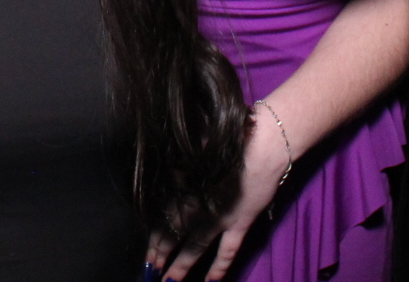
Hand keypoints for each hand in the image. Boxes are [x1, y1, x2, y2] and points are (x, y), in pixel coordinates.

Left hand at [145, 107, 294, 279]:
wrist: (262, 144)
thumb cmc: (227, 139)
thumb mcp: (194, 147)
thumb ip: (177, 165)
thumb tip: (163, 174)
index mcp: (184, 187)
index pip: (163, 217)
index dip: (154, 236)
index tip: (146, 251)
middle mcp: (198, 206)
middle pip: (175, 235)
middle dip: (161, 253)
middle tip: (150, 270)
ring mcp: (220, 218)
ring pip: (196, 247)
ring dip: (182, 265)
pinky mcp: (240, 223)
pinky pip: (228, 251)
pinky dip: (220, 267)